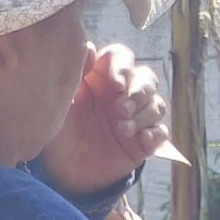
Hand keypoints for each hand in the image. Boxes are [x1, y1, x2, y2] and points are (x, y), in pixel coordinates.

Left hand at [39, 44, 170, 197]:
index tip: (115, 83)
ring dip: (144, 114)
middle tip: (121, 109)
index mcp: (101, 78)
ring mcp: (135, 117)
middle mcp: (122, 94)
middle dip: (139, 91)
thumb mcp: (62, 103)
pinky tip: (141, 141)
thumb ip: (76, 74)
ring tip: (123, 130)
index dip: (123, 66)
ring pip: (157, 104)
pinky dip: (155, 134)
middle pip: (146, 78)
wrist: (65, 172)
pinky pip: (161, 132)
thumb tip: (91, 47)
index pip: (122, 57)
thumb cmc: (58, 132)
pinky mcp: (143, 141)